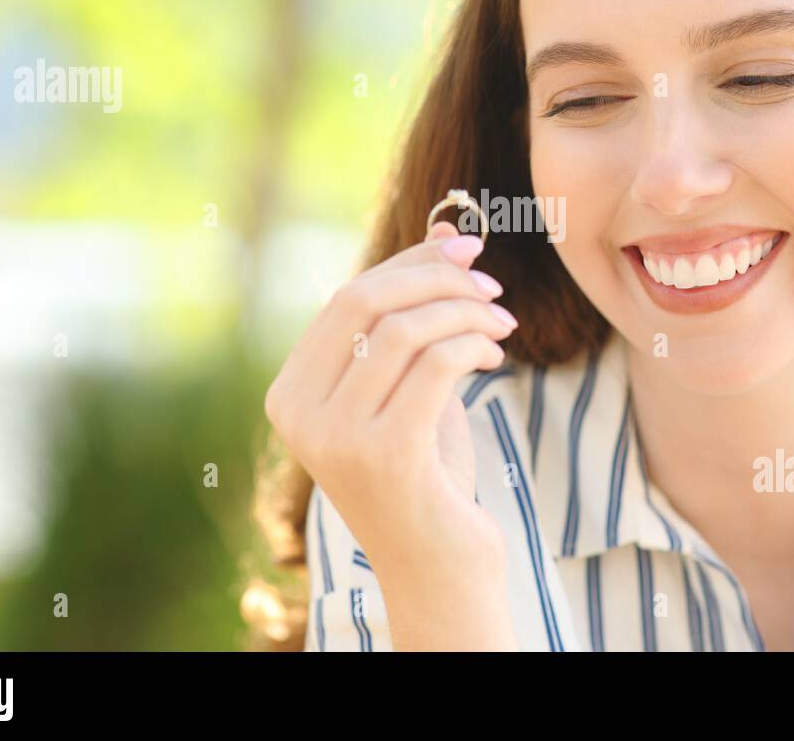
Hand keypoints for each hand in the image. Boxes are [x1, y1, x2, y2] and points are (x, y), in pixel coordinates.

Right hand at [264, 220, 517, 589]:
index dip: (410, 263)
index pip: (346, 298)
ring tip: (502, 324)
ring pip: (403, 329)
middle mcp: (299, 414)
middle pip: (364, 302)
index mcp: (291, 392)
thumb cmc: (425, 471)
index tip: (466, 249)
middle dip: (436, 278)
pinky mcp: (384, 456)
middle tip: (491, 282)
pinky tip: (495, 355)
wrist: (439, 566)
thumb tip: (447, 228)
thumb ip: (417, 313)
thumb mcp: (414, 382)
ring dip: (465, 312)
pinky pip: (435, 365)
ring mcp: (335, 438)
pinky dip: (472, 344)